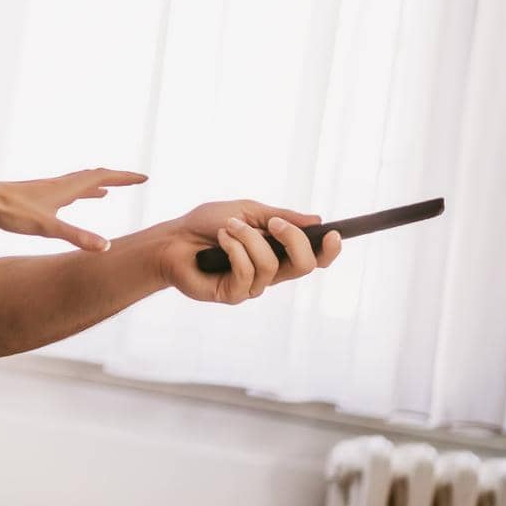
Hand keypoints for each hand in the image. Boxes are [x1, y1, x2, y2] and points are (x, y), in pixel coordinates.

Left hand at [0, 168, 148, 250]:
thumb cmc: (11, 212)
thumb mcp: (47, 227)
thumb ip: (77, 236)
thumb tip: (107, 247)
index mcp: (65, 188)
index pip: (102, 176)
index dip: (124, 177)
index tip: (144, 177)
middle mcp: (57, 185)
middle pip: (92, 177)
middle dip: (115, 179)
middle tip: (133, 182)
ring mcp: (45, 191)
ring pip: (76, 185)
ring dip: (95, 186)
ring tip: (106, 192)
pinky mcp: (33, 199)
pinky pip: (62, 193)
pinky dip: (75, 195)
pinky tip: (69, 202)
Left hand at [145, 200, 342, 302]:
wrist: (172, 239)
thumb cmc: (206, 224)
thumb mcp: (246, 211)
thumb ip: (280, 217)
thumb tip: (317, 221)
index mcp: (278, 252)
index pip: (314, 258)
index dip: (329, 251)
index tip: (333, 234)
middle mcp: (270, 272)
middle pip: (305, 266)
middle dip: (293, 240)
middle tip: (271, 223)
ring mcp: (252, 286)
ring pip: (271, 265)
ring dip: (249, 238)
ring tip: (227, 227)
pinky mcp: (233, 294)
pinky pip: (247, 272)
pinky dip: (234, 249)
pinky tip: (220, 240)